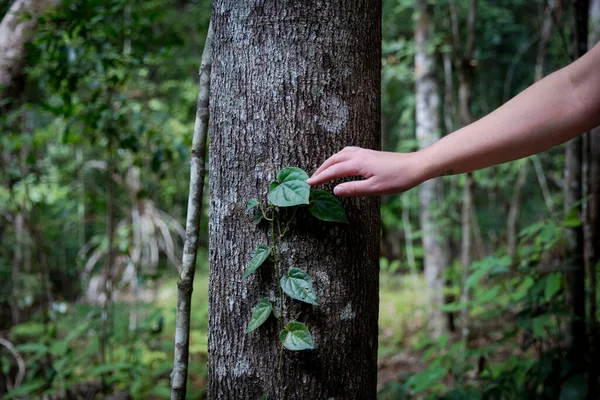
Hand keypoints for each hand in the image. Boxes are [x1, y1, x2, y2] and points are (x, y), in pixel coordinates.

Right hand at [306, 146, 428, 196]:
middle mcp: (359, 155)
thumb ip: (353, 189)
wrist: (415, 166)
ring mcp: (365, 152)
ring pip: (340, 154)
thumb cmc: (397, 179)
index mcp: (358, 163)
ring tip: (322, 171)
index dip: (320, 177)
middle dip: (321, 169)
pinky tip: (341, 162)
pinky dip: (339, 157)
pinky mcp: (370, 153)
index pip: (333, 170)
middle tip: (311, 179)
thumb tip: (335, 190)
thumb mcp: (374, 189)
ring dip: (329, 162)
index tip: (309, 184)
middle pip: (334, 159)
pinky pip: (348, 152)